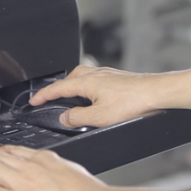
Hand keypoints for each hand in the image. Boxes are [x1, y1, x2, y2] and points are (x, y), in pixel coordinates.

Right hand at [29, 65, 162, 128]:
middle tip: (51, 101)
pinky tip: (94, 98)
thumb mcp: (100, 117)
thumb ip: (77, 117)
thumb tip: (65, 117)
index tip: (33, 101)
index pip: (57, 88)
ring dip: (73, 89)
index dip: (43, 95)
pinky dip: (86, 88)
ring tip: (72, 102)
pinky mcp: (115, 77)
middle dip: (58, 90)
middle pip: (68, 79)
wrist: (156, 92)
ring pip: (81, 78)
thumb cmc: (132, 102)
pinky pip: (93, 80)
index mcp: (85, 81)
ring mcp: (105, 73)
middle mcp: (94, 73)